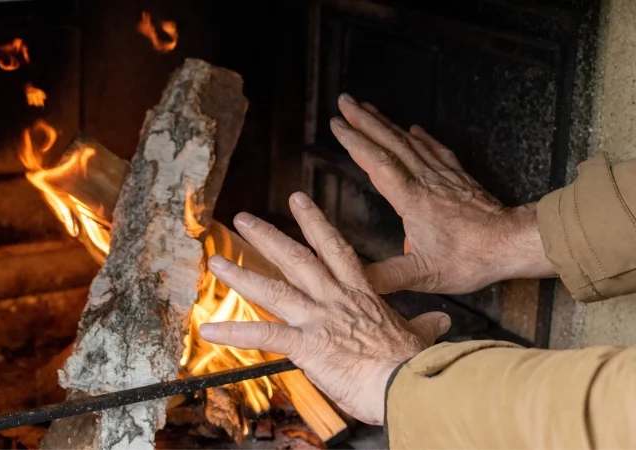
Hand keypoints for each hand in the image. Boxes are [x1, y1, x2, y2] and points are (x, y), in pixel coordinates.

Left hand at [199, 192, 450, 424]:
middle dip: (268, 237)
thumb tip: (442, 321)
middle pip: (296, 259)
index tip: (298, 201)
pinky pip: (264, 335)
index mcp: (359, 294)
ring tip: (217, 262)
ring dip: (242, 275)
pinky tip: (209, 329)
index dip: (314, 223)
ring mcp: (318, 319)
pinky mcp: (307, 344)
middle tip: (243, 218)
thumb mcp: (419, 336)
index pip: (334, 249)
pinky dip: (236, 332)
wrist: (408, 384)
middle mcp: (334, 299)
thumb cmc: (412, 364)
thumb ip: (424, 325)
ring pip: (273, 290)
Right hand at [332, 94, 555, 293]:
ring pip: (409, 142)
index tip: (336, 124)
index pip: (377, 163)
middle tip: (344, 101)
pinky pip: (437, 150)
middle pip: (390, 143)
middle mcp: (425, 181)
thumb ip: (387, 276)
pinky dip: (423, 137)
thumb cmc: (471, 259)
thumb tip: (353, 280)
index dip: (355, 142)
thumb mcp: (424, 274)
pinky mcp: (459, 179)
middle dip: (364, 120)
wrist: (512, 244)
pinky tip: (414, 128)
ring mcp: (443, 176)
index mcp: (412, 200)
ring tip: (368, 107)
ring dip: (386, 123)